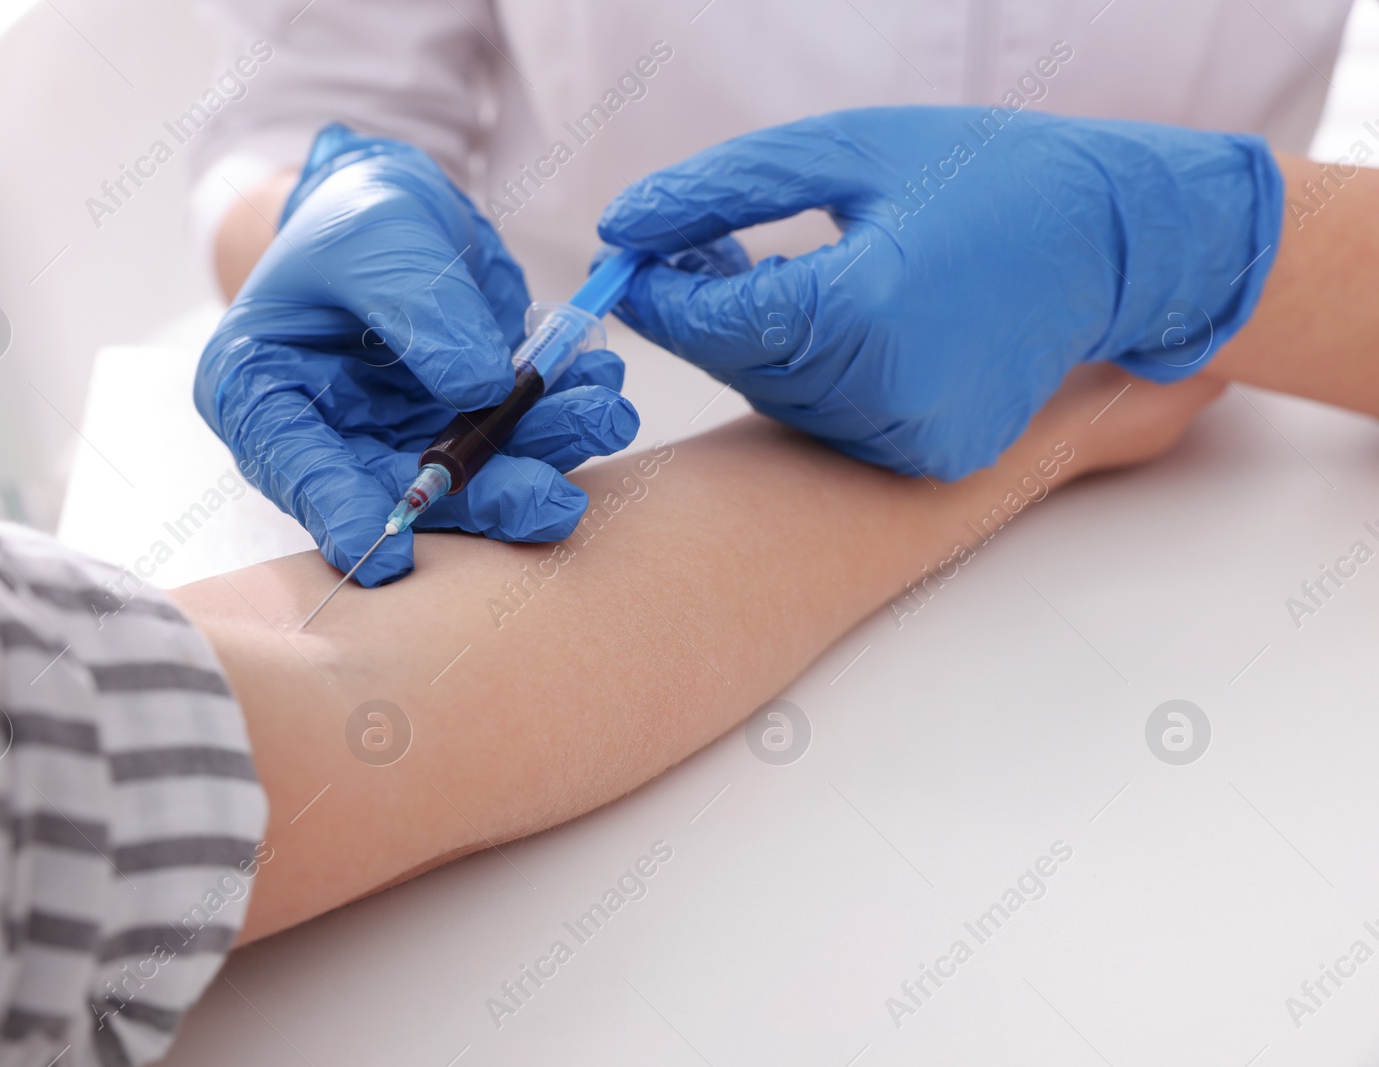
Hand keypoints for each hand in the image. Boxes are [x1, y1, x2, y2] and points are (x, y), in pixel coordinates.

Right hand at [197, 125, 638, 584]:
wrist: (398, 208)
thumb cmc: (354, 216)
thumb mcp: (376, 235)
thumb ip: (418, 306)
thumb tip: (480, 387)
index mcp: (262, 392)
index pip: (295, 468)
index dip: (341, 513)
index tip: (391, 556)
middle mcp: (329, 436)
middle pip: (401, 491)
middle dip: (484, 498)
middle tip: (551, 498)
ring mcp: (400, 441)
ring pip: (473, 477)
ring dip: (541, 456)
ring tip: (602, 416)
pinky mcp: (460, 432)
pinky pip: (515, 441)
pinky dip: (561, 421)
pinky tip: (599, 391)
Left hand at [596, 106, 1280, 479]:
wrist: (1120, 241)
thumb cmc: (989, 178)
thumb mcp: (848, 152)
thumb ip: (723, 190)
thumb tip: (623, 224)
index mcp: (858, 310)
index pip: (711, 319)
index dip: (657, 290)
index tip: (630, 257)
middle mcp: (880, 395)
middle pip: (738, 364)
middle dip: (704, 310)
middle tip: (695, 251)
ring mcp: (909, 439)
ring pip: (781, 398)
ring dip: (760, 341)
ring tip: (785, 271)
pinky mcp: (932, 459)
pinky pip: (834, 421)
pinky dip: (816, 375)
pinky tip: (843, 319)